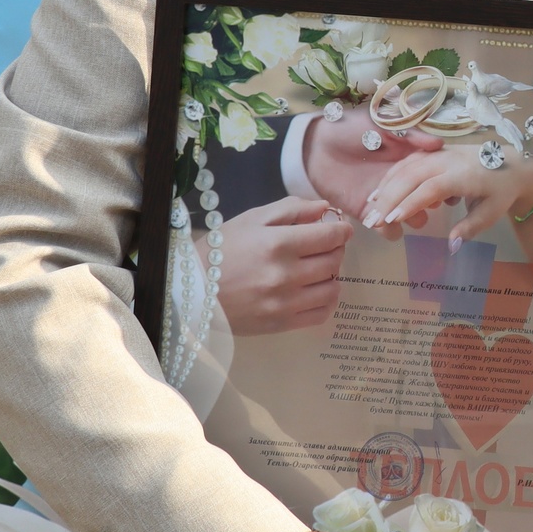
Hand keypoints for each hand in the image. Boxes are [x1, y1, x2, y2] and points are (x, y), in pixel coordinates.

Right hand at [215, 197, 352, 334]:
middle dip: (335, 250)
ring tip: (316, 270)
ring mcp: (284, 302)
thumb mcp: (252, 220)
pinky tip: (314, 291)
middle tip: (323, 247)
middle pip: (334, 260)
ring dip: (331, 276)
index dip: (341, 230)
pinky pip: (322, 313)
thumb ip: (292, 209)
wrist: (191, 291)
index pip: (331, 235)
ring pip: (333, 287)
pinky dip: (325, 301)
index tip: (340, 229)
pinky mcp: (280, 324)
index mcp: (278, 244)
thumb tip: (326, 208)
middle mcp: (284, 274)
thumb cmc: (221, 251)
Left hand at [301, 121, 441, 231]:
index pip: (431, 177)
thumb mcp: (382, 125)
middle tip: (423, 206)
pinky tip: (383, 224)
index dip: (438, 184)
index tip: (441, 188)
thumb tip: (439, 144)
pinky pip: (384, 228)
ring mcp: (383, 199)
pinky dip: (388, 231)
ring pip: (408, 218)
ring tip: (400, 217)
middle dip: (426, 206)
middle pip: (424, 201)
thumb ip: (410, 135)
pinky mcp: (365, 212)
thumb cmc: (348, 129)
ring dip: (409, 221)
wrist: (312, 144)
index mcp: (408, 161)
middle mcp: (400, 182)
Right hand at [362, 147, 532, 241]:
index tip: (392, 219)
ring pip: (405, 167)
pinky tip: (379, 193)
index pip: (431, 188)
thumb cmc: (502, 190)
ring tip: (370, 209)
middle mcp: (447, 160)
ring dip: (385, 186)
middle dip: (389, 198)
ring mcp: (438, 154)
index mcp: (462, 175)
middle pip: (411, 176)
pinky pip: (407, 162)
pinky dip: (391, 177)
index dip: (410, 203)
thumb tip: (451, 246)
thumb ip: (470, 228)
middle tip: (373, 221)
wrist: (512, 163)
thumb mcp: (492, 212)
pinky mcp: (432, 152)